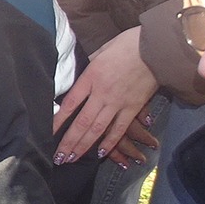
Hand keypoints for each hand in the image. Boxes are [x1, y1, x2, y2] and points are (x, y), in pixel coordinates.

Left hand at [55, 28, 157, 164]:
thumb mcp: (101, 51)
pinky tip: (101, 153)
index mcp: (91, 77)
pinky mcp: (133, 108)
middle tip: (58, 157)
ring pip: (97, 129)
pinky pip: (119, 129)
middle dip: (68, 142)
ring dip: (83, 146)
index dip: (57, 120)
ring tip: (72, 159)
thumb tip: (80, 75)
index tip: (48, 132)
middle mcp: (101, 93)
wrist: (156, 47)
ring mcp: (118, 102)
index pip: (69, 103)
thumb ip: (90, 66)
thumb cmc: (128, 44)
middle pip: (81, 122)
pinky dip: (109, 142)